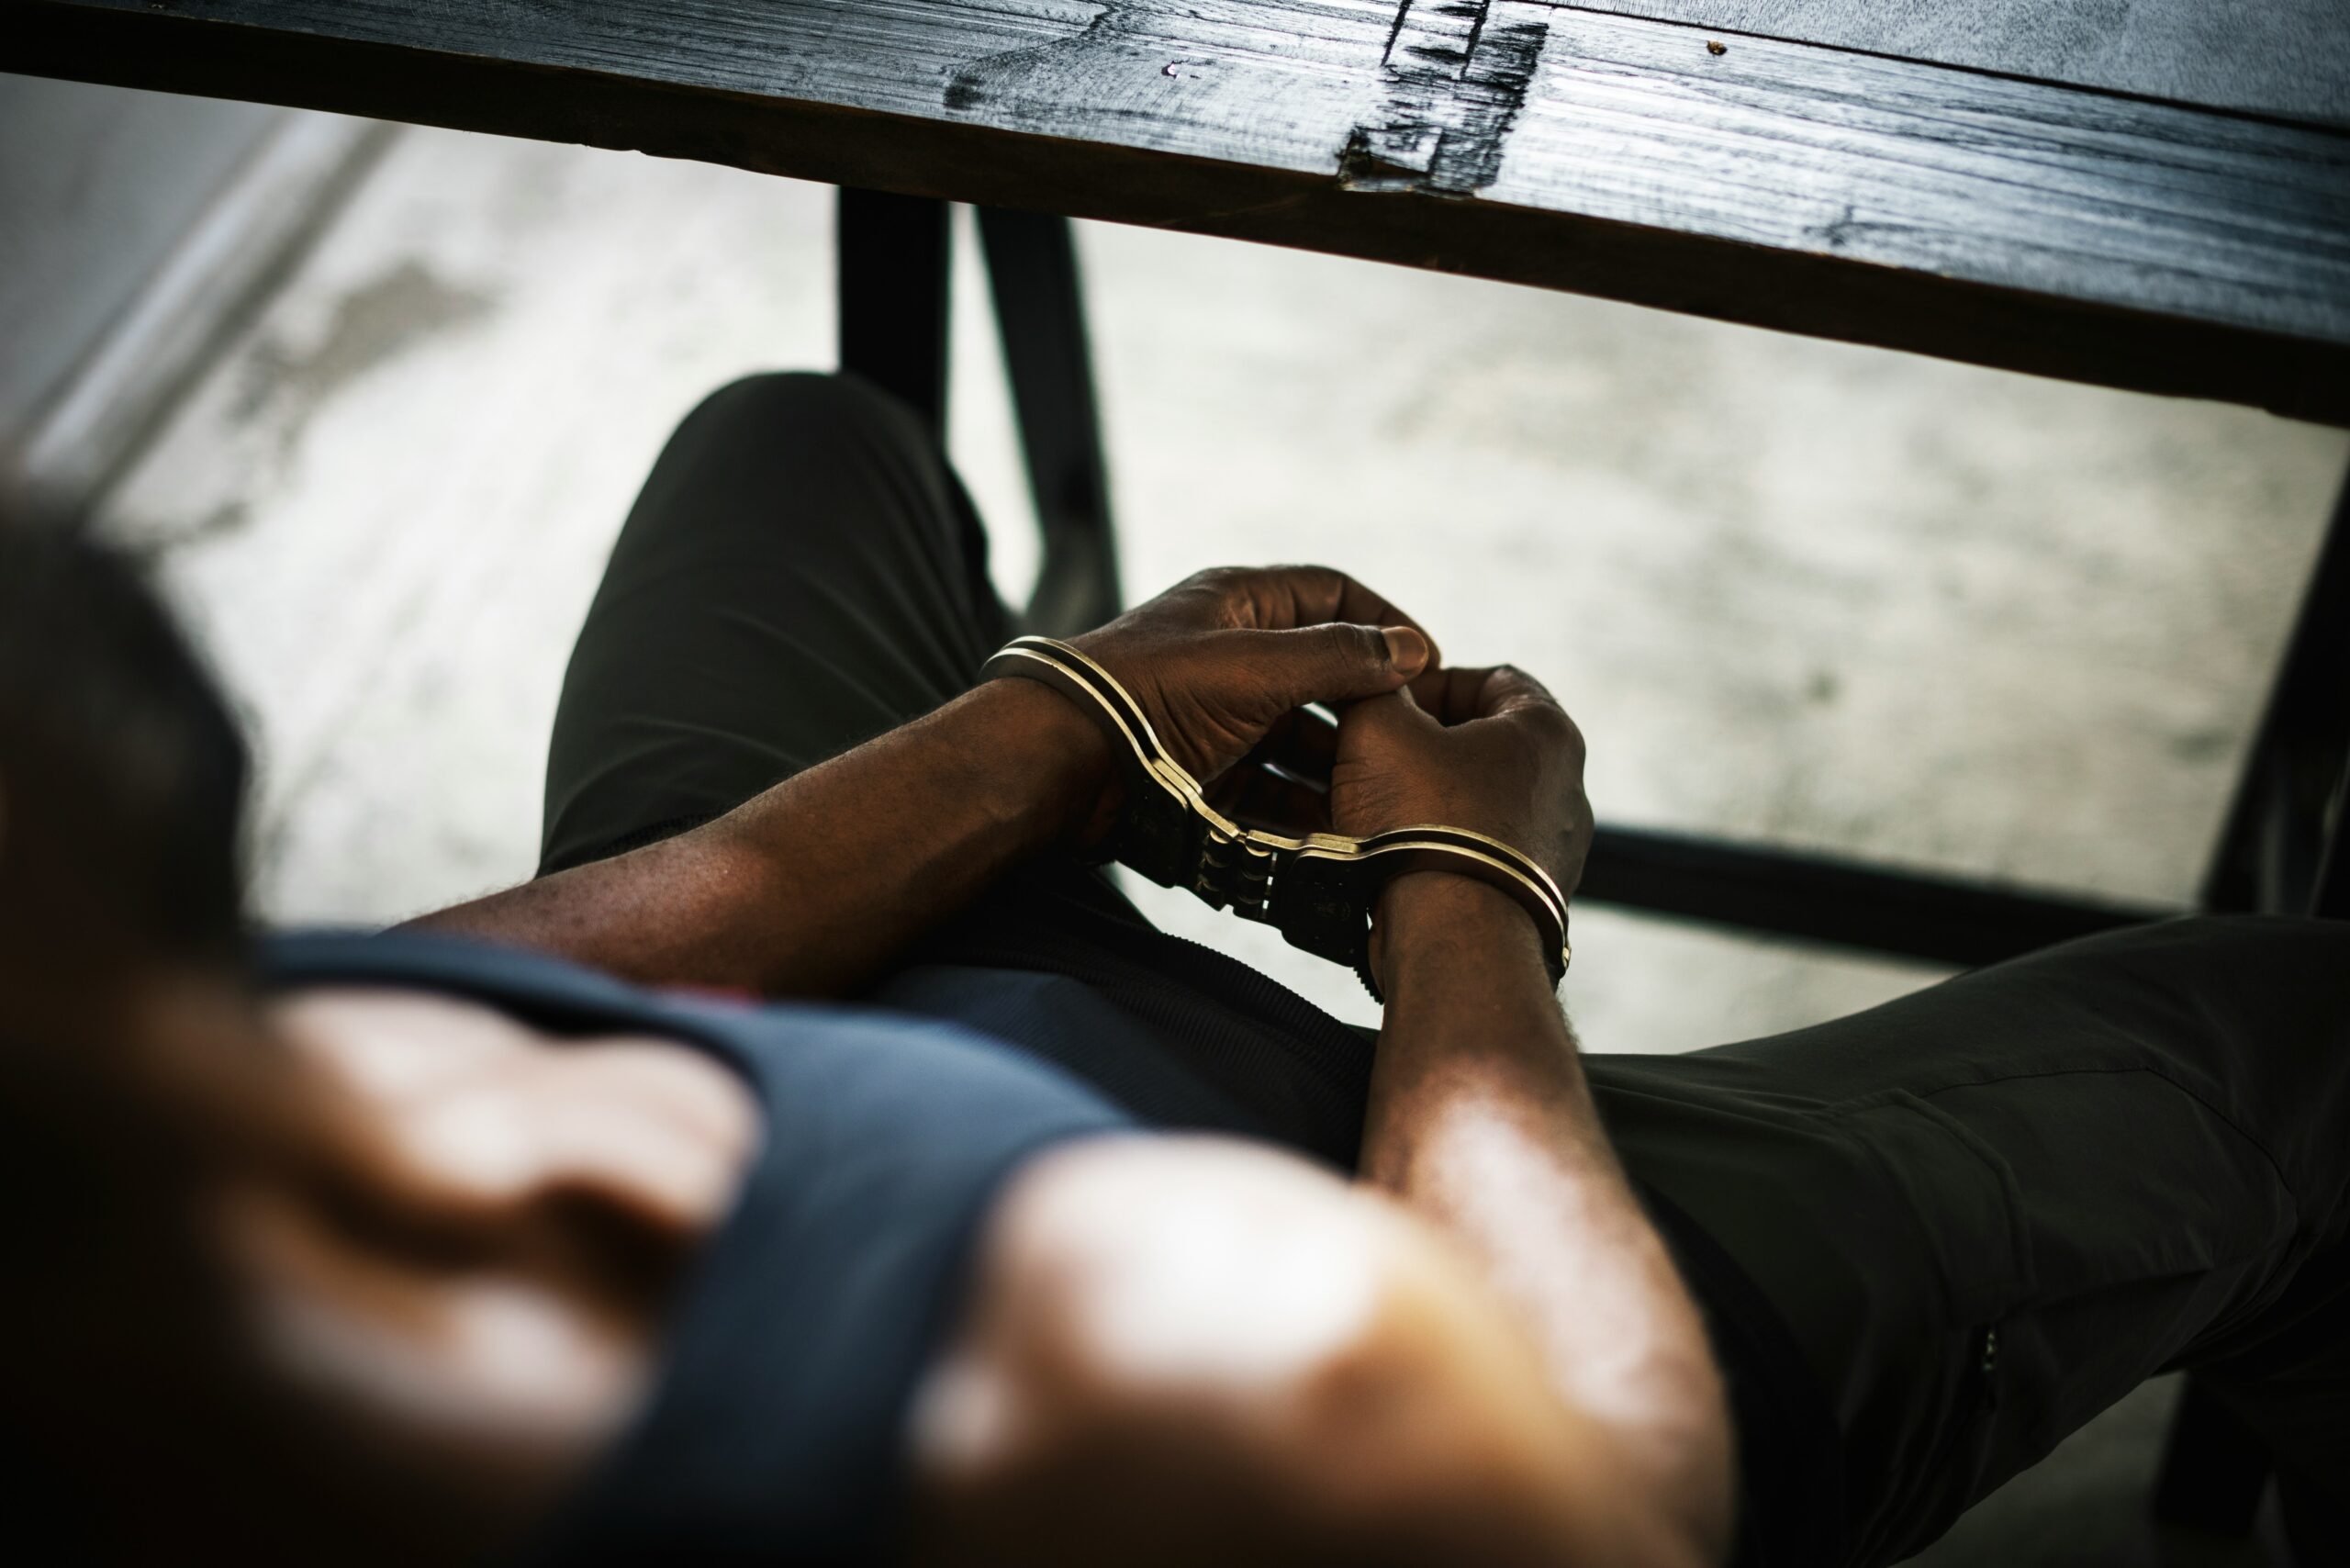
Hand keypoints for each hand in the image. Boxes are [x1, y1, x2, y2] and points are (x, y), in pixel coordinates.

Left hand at [1065, 566, 1436, 836]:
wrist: (1062, 763)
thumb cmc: (1151, 696)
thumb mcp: (1257, 667)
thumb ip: (1339, 658)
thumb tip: (1411, 650)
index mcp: (1238, 605)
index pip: (1331, 594)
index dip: (1384, 623)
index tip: (1429, 665)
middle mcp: (1230, 655)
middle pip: (1321, 677)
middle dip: (1368, 713)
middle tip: (1414, 747)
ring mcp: (1216, 718)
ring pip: (1297, 741)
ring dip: (1338, 771)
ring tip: (1382, 800)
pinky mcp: (1201, 775)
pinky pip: (1267, 791)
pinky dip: (1300, 811)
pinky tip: (1335, 835)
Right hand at [1330, 664, 1590, 899]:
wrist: (1453, 939)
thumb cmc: (1424, 825)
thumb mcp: (1378, 730)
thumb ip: (1372, 691)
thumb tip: (1364, 684)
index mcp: (1547, 731)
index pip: (1492, 678)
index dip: (1430, 681)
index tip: (1387, 703)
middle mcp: (1566, 788)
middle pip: (1484, 744)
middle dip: (1422, 745)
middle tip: (1370, 755)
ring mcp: (1554, 849)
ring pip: (1478, 803)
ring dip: (1424, 799)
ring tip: (1368, 809)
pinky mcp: (1532, 897)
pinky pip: (1479, 855)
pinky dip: (1438, 848)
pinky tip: (1390, 856)